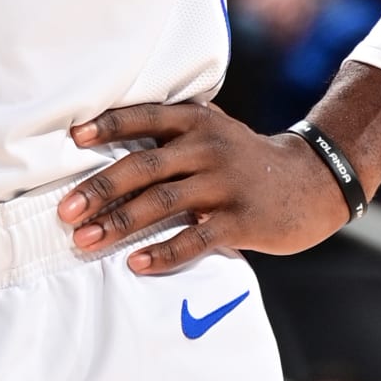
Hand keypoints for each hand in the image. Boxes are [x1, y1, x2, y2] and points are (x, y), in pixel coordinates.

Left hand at [56, 101, 348, 273]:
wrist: (315, 181)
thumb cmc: (247, 159)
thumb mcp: (215, 131)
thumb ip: (173, 132)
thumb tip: (106, 141)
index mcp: (198, 121)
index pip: (146, 116)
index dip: (109, 126)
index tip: (74, 139)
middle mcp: (209, 147)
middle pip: (145, 165)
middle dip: (101, 187)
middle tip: (65, 210)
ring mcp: (226, 184)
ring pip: (163, 203)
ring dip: (120, 223)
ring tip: (86, 240)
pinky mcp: (242, 220)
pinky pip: (195, 239)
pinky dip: (164, 252)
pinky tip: (136, 264)